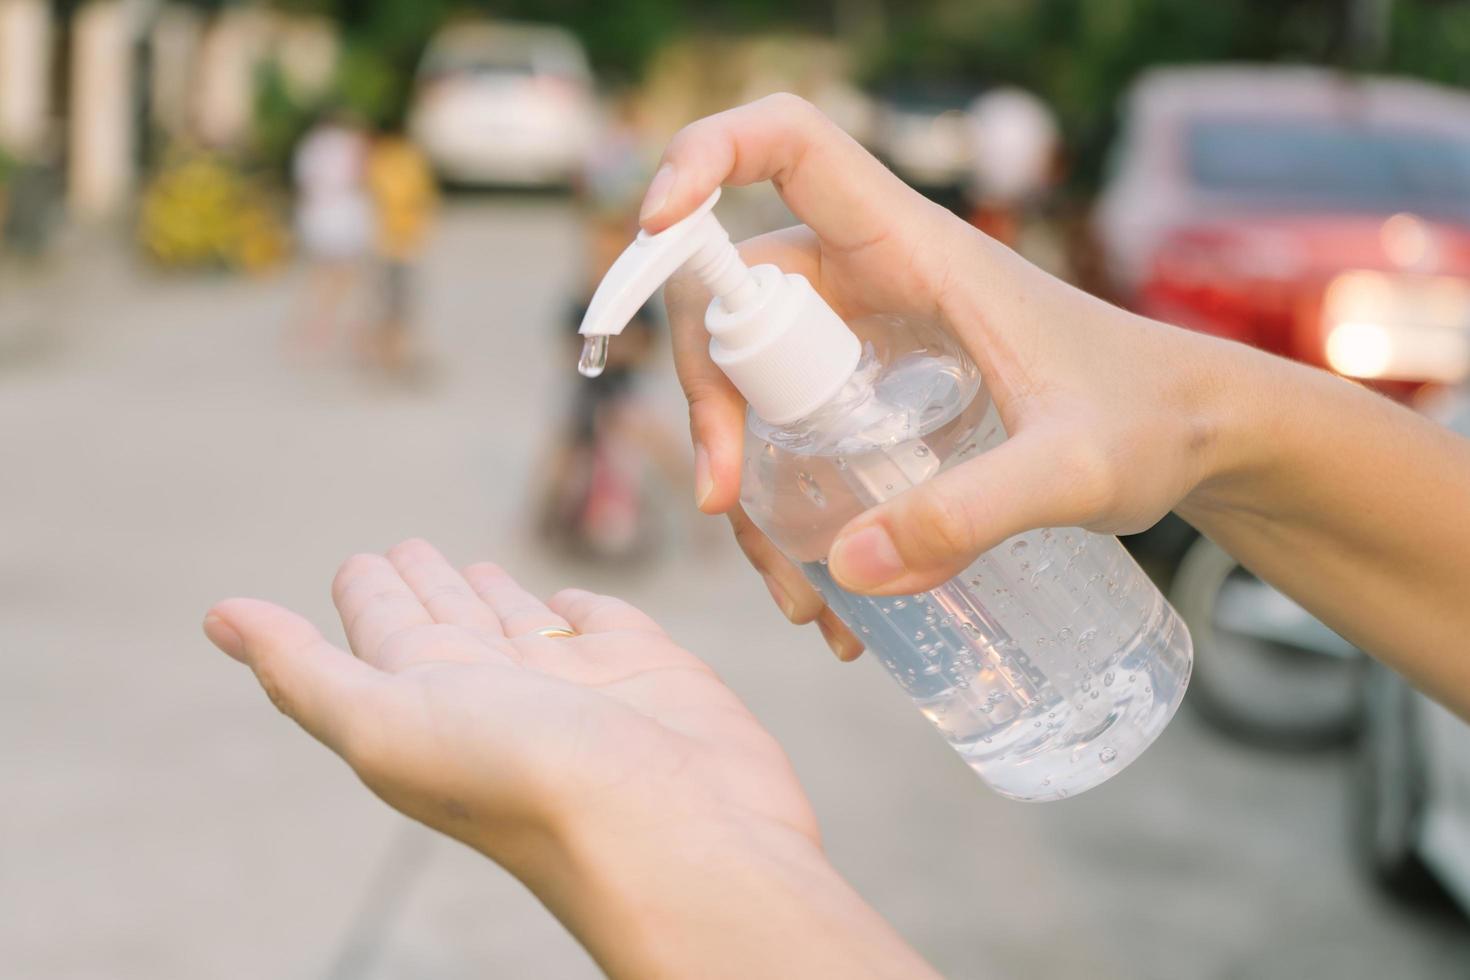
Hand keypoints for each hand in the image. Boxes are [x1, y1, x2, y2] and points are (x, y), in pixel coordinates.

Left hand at [204, 539, 934, 977]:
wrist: (682, 840)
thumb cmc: (530, 787)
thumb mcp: (388, 727)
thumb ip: (306, 672)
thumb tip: (215, 616)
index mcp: (427, 702)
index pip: (386, 633)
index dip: (368, 596)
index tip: (361, 560)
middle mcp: (497, 692)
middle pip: (448, 624)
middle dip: (422, 585)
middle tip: (402, 548)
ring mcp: (575, 682)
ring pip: (519, 623)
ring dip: (491, 594)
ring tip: (468, 565)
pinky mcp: (647, 669)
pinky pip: (600, 624)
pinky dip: (579, 608)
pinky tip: (565, 599)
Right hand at [647, 94, 1229, 639]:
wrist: (1194, 438)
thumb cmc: (1152, 420)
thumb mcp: (1075, 469)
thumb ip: (972, 513)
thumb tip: (849, 568)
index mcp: (915, 246)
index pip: (790, 144)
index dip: (705, 156)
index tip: (657, 225)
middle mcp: (876, 279)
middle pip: (739, 297)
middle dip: (711, 397)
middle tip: (730, 502)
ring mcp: (871, 342)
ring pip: (759, 386)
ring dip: (752, 486)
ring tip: (804, 600)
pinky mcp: (880, 399)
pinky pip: (799, 441)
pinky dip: (796, 518)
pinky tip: (837, 600)